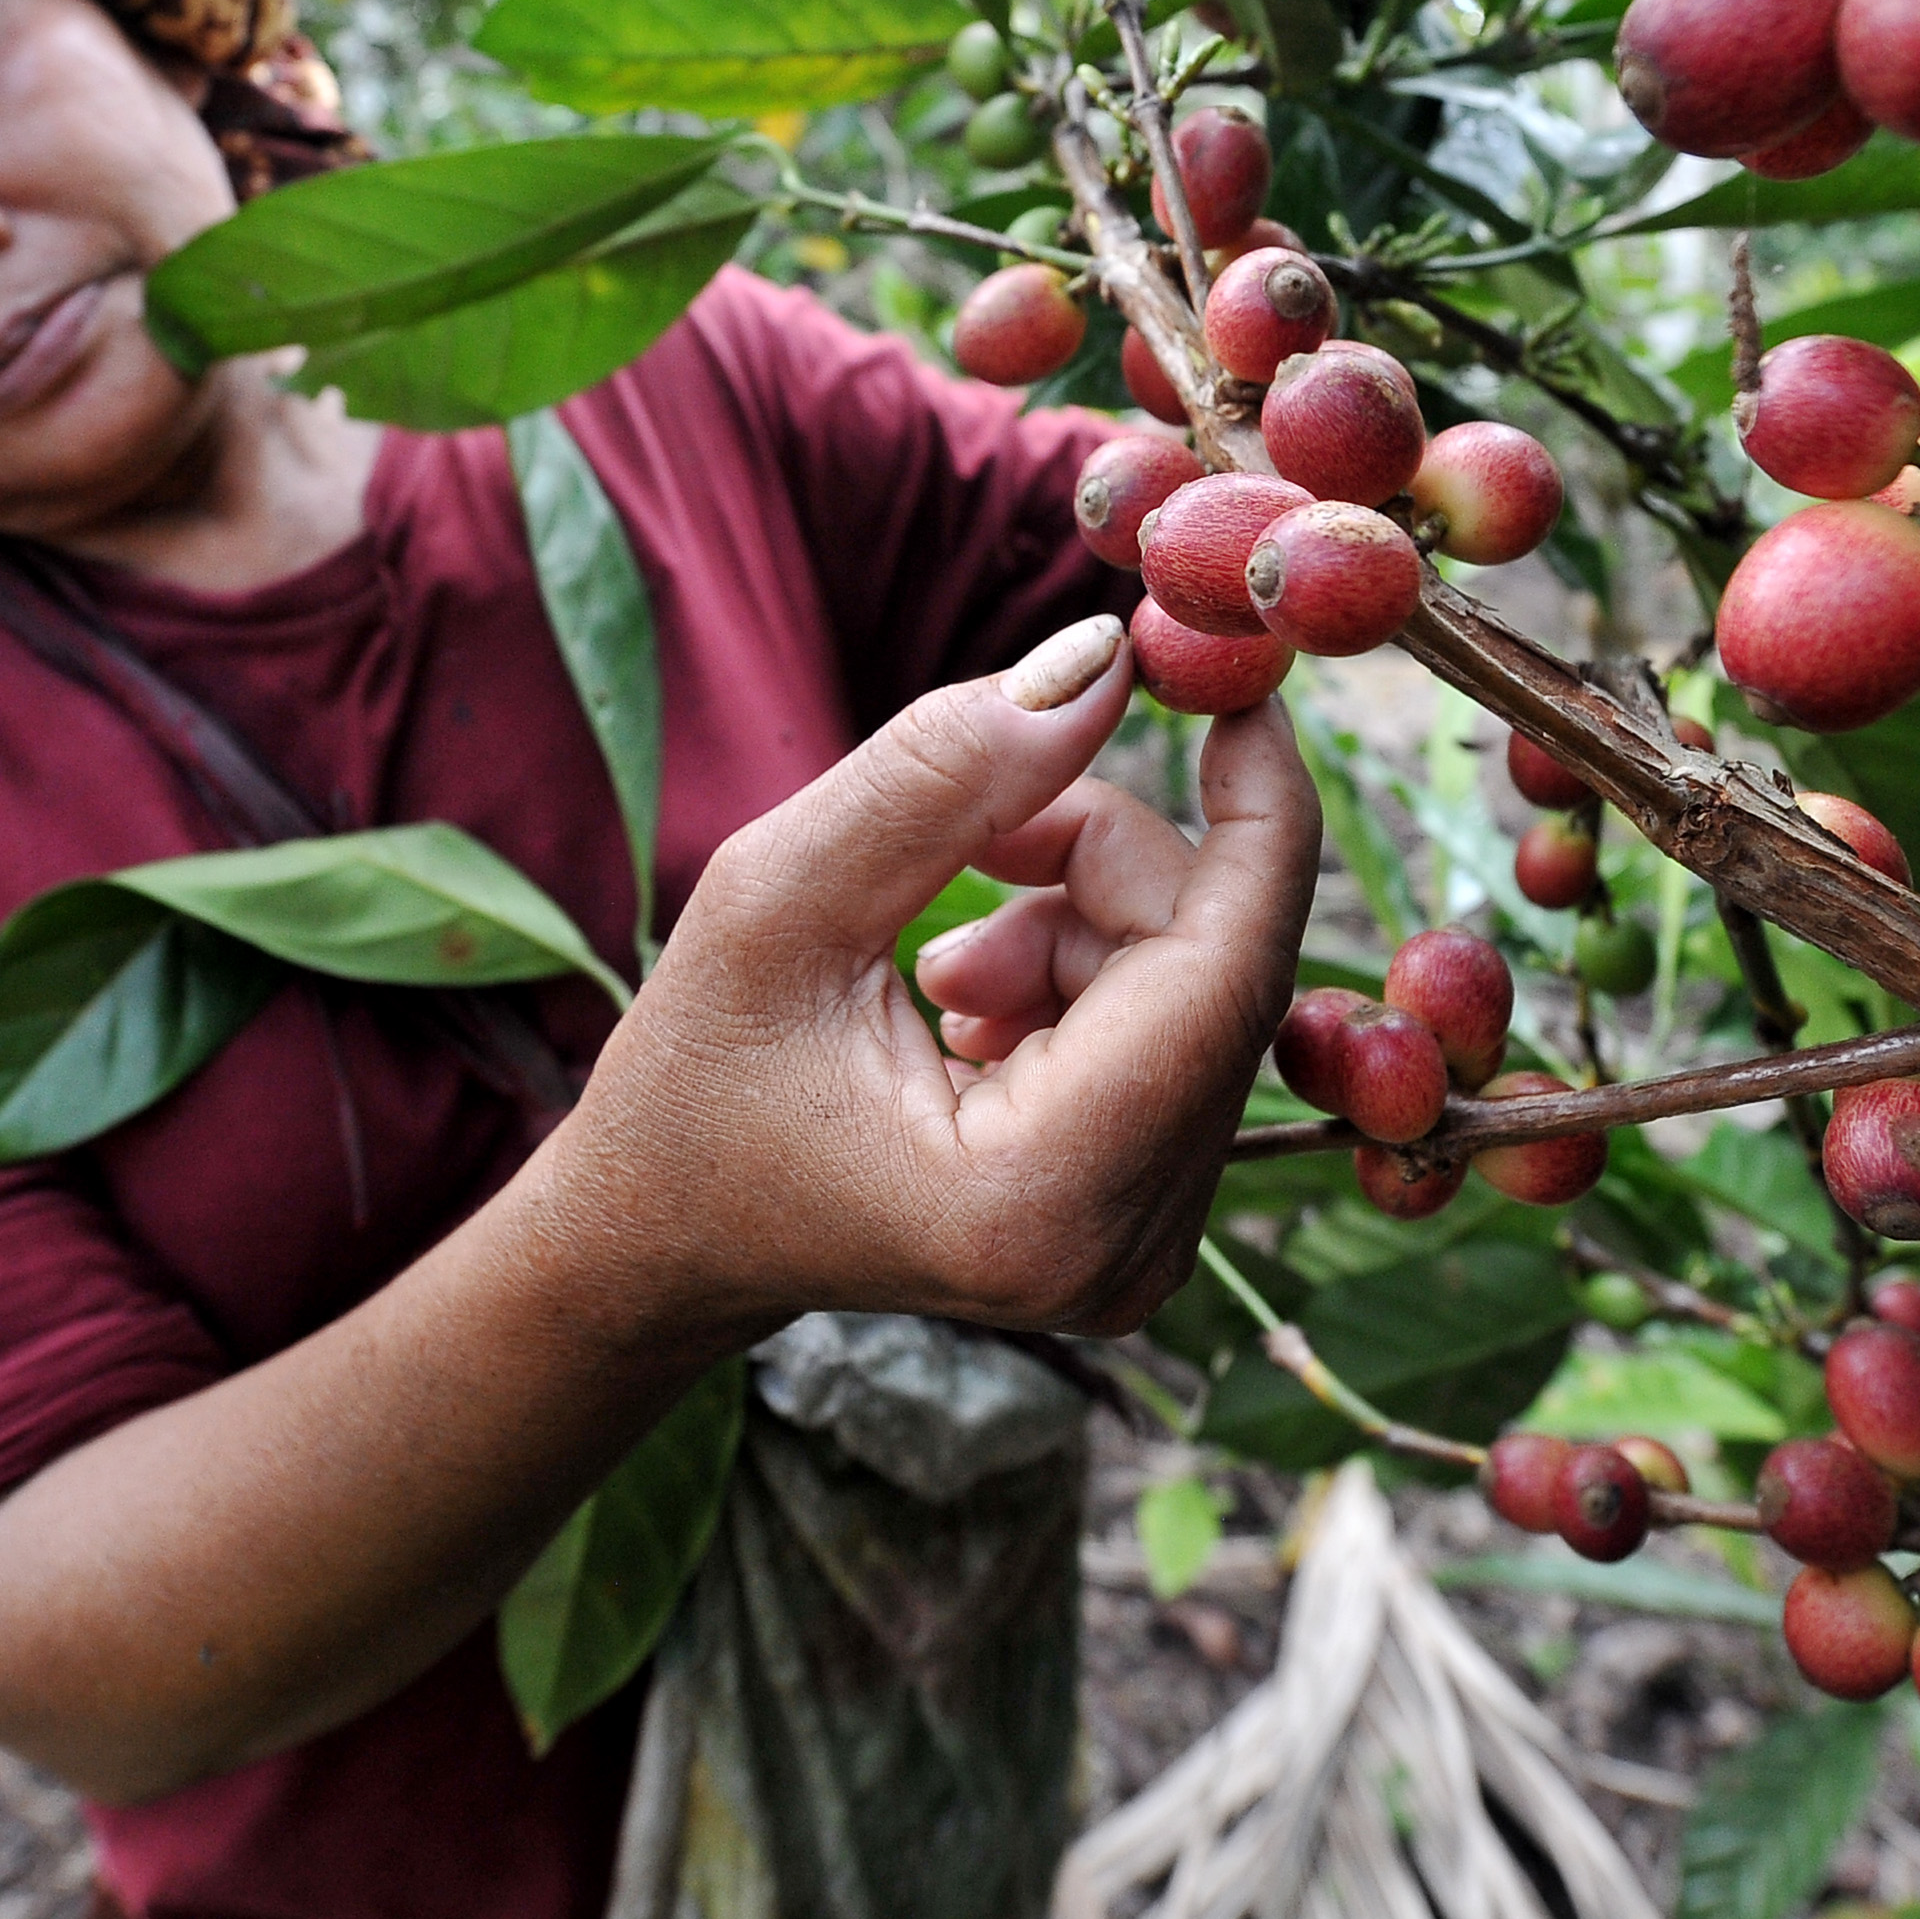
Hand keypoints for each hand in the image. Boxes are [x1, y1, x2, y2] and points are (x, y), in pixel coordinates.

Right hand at [533, 613, 1318, 1339]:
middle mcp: (1125, 1254)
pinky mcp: (1140, 1231)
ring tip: (935, 958)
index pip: (1228, 974)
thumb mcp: (777, 898)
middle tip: (975, 835)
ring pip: (1201, 994)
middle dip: (1105, 863)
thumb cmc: (690, 1088)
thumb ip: (946, 773)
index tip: (1242, 693)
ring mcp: (1144, 1256)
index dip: (1259, 815)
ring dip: (1081, 920)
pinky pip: (1176, 1041)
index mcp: (1039, 1196)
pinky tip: (970, 1006)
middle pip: (1215, 969)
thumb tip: (1105, 662)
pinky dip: (1086, 977)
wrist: (659, 1246)